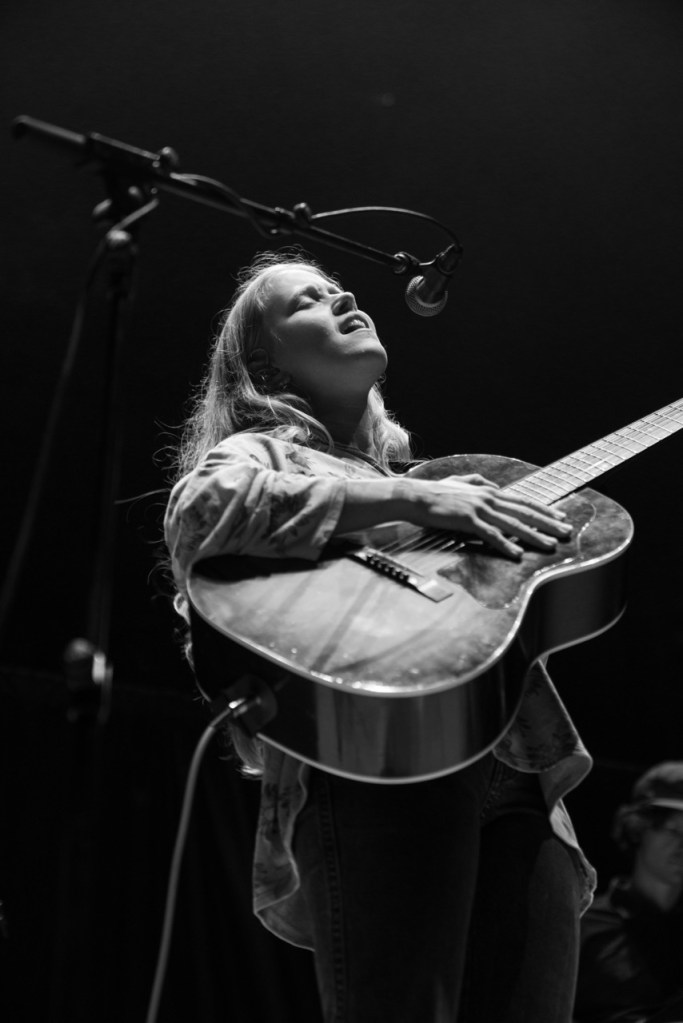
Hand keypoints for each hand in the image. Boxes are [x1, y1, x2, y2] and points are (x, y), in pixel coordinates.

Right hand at [407, 473, 572, 558]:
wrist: (414, 496)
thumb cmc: (435, 491)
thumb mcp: (460, 481)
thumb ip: (477, 481)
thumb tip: (492, 485)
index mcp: (489, 491)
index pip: (523, 501)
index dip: (544, 509)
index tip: (560, 517)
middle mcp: (489, 498)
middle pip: (525, 512)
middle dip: (549, 523)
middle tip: (567, 532)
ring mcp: (479, 509)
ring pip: (513, 525)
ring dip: (534, 536)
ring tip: (550, 545)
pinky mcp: (467, 521)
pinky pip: (490, 535)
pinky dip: (505, 545)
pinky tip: (517, 554)